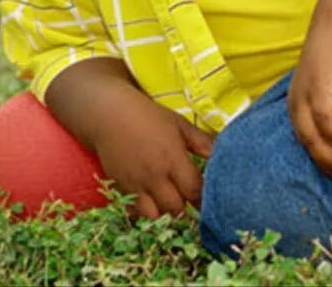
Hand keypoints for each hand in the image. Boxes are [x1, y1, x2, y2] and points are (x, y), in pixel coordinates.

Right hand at [92, 93, 213, 219]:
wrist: (109, 115)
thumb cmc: (149, 117)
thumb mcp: (180, 125)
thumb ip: (202, 142)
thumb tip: (223, 155)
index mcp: (173, 159)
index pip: (194, 190)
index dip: (204, 198)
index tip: (211, 198)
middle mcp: (154, 176)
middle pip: (176, 207)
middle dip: (186, 207)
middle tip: (191, 201)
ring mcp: (135, 184)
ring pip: (154, 215)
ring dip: (165, 213)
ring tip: (171, 203)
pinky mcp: (120, 187)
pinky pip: (135, 210)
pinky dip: (145, 211)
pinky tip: (152, 202)